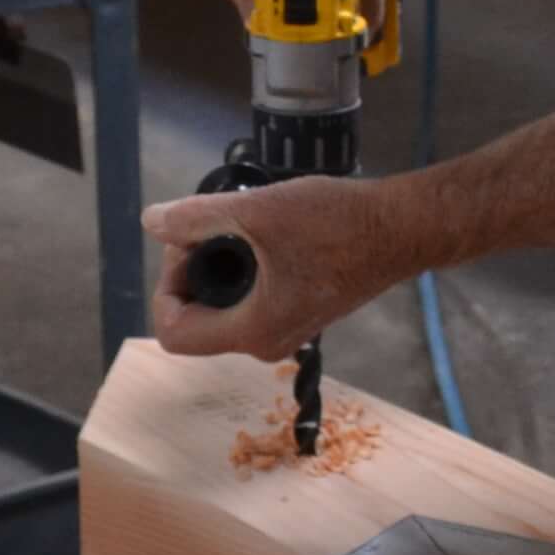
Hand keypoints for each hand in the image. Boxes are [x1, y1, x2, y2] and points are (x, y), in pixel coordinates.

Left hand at [143, 177, 410, 362]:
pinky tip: (261, 232)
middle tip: (208, 227)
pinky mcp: (299, 312)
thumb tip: (153, 222)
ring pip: (223, 309)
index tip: (186, 246)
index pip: (173, 333)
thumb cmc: (339, 224)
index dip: (166, 287)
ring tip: (236, 225)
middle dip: (190, 272)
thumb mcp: (259, 211)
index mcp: (252, 331)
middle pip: (196, 320)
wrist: (401, 229)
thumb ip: (198, 217)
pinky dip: (243, 269)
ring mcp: (285, 330)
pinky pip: (251, 301)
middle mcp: (265, 343)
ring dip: (217, 268)